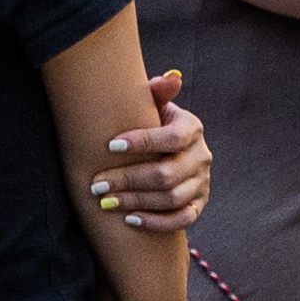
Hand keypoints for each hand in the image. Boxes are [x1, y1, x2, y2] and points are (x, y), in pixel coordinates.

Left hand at [94, 74, 209, 232]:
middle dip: (127, 179)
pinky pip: (182, 219)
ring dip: (135, 201)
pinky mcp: (198, 204)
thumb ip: (157, 92)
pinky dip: (156, 222)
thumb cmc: (151, 126)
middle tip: (97, 183)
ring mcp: (202, 182)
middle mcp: (202, 156)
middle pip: (166, 173)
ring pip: (171, 198)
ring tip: (105, 201)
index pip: (172, 138)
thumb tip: (170, 78)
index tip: (109, 145)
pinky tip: (129, 219)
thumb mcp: (154, 106)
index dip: (142, 142)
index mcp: (192, 128)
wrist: (166, 153)